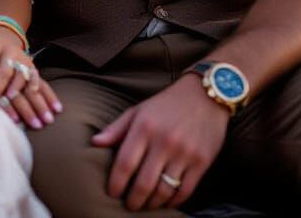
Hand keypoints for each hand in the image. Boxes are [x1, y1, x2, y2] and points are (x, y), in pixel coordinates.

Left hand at [0, 27, 61, 128]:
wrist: (3, 35)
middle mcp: (11, 51)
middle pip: (6, 70)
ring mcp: (24, 59)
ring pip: (25, 77)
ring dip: (25, 95)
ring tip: (25, 111)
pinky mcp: (32, 66)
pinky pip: (40, 81)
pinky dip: (47, 95)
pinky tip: (52, 109)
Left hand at [91, 76, 229, 210]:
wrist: (205, 95)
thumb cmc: (166, 105)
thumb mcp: (139, 110)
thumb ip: (116, 128)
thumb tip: (94, 143)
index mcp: (144, 127)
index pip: (125, 164)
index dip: (116, 184)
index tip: (112, 193)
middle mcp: (164, 141)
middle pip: (143, 183)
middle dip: (133, 201)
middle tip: (129, 205)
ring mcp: (184, 153)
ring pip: (164, 191)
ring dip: (152, 204)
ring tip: (145, 204)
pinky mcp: (201, 162)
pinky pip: (185, 191)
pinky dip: (173, 201)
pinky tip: (165, 201)